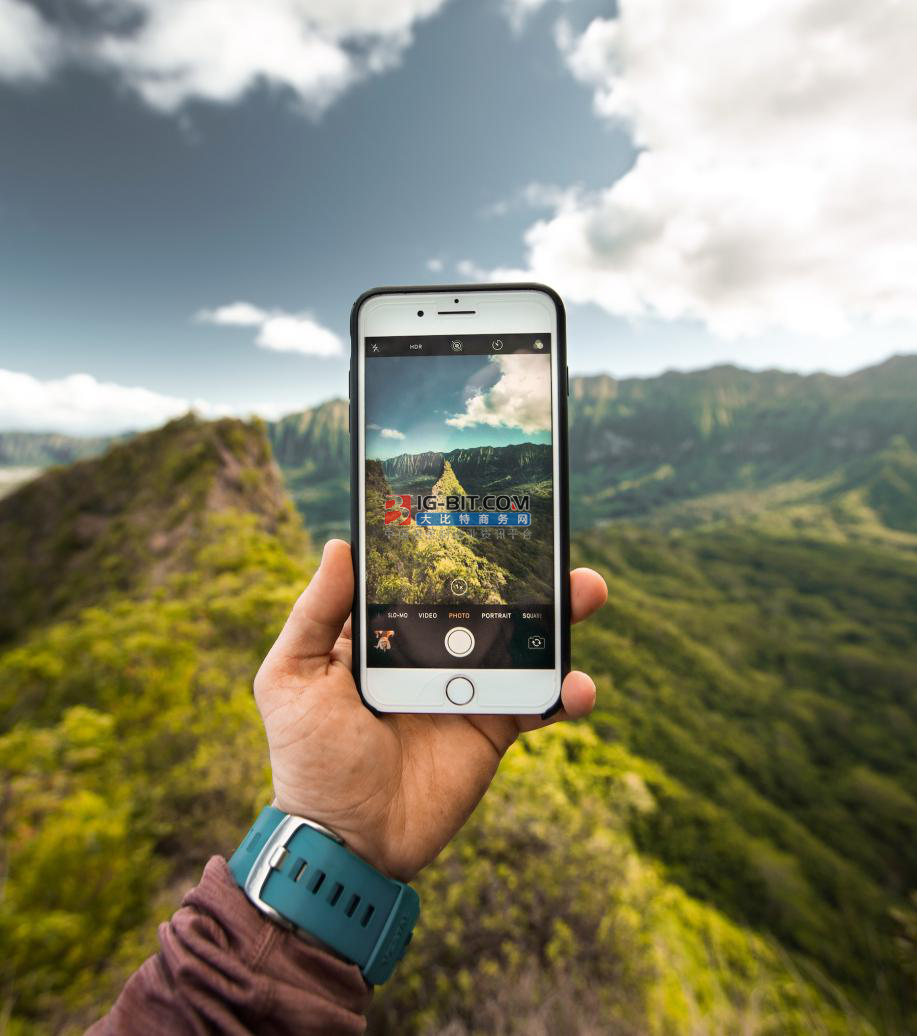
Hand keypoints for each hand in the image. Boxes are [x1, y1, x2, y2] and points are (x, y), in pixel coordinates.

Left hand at [254, 540, 607, 881]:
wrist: (347, 842)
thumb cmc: (309, 758)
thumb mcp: (292, 680)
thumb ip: (315, 614)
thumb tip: (340, 545)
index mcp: (384, 631)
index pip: (424, 576)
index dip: (454, 544)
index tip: (484, 506)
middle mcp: (429, 651)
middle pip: (485, 600)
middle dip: (524, 571)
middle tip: (555, 545)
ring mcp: (466, 687)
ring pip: (522, 640)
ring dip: (560, 615)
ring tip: (587, 592)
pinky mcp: (493, 727)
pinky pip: (538, 701)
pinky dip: (566, 691)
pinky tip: (578, 685)